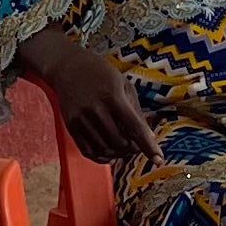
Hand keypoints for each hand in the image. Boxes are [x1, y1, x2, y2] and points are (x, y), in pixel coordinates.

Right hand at [21, 34, 162, 164]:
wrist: (67, 66)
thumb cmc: (100, 73)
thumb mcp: (123, 84)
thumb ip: (135, 111)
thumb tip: (147, 136)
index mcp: (113, 96)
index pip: (134, 127)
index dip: (148, 145)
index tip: (158, 159)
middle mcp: (96, 109)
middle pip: (120, 142)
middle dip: (133, 149)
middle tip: (137, 145)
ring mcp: (81, 119)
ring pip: (105, 150)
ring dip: (119, 154)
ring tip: (124, 148)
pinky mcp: (71, 125)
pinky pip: (88, 151)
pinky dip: (101, 158)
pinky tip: (109, 155)